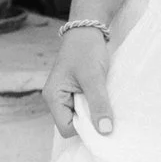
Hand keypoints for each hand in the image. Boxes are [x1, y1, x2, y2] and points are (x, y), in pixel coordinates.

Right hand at [45, 17, 116, 141]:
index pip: (66, 128)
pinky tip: (104, 97)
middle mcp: (56, 99)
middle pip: (73, 125)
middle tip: (106, 109)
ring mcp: (65, 96)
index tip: (102, 119)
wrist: (87, 30)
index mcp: (53, 97)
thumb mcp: (94, 77)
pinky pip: (85, 108)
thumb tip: (105, 131)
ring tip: (105, 100)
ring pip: (81, 117)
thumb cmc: (87, 50)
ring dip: (94, 113)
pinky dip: (96, 106)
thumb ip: (99, 104)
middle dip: (90, 121)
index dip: (85, 128)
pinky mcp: (75, 93)